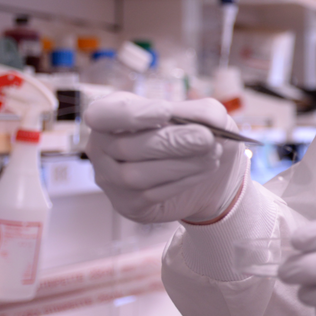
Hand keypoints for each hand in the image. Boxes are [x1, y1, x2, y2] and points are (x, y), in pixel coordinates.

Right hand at [85, 92, 247, 223]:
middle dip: (171, 142)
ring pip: (136, 175)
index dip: (132, 114)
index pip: (103, 114)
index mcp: (112, 114)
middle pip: (126, 147)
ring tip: (213, 154)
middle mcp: (102, 146)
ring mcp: (110, 178)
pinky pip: (150, 195)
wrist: (210, 176)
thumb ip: (204, 112)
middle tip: (207, 138)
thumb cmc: (198, 136)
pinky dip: (182, 181)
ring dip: (180, 164)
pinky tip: (205, 169)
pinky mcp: (127, 204)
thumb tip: (207, 119)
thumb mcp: (207, 116)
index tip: (166, 111)